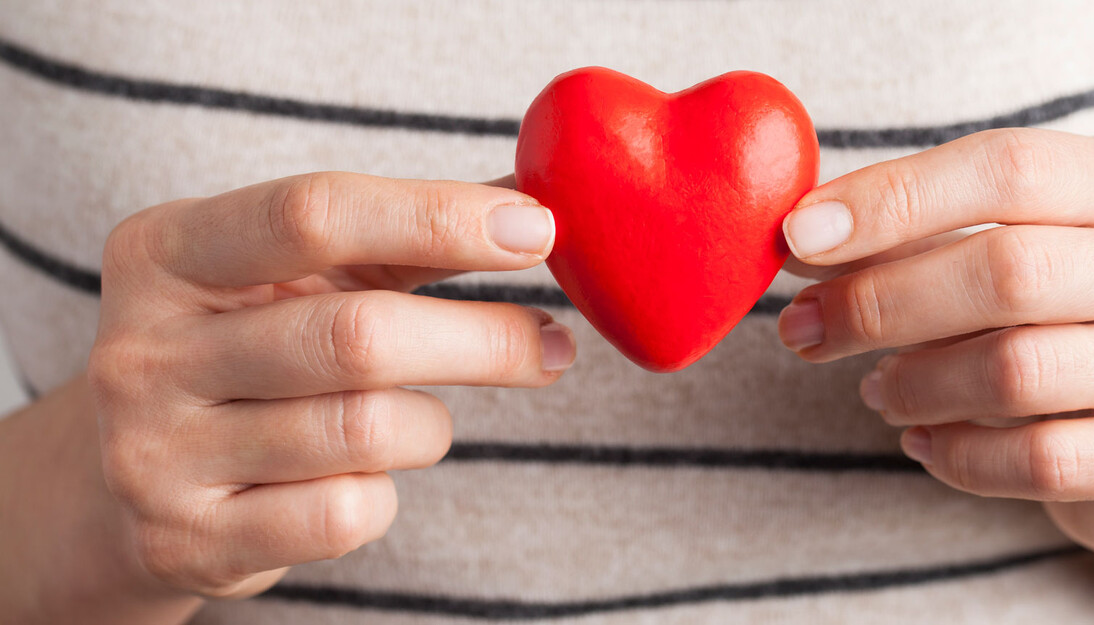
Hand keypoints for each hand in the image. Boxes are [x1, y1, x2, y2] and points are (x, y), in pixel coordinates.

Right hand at [88, 172, 574, 597]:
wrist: (136, 484)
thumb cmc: (251, 349)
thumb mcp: (305, 275)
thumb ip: (410, 234)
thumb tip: (541, 202)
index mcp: (164, 250)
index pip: (313, 213)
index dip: (439, 217)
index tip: (537, 230)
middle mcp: (144, 350)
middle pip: (357, 335)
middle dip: (482, 340)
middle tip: (556, 342)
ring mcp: (156, 454)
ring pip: (366, 431)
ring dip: (431, 425)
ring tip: (425, 418)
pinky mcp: (190, 541)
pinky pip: (346, 515)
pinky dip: (384, 496)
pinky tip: (364, 479)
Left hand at [778, 128, 1093, 556]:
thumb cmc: (1068, 335)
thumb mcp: (1010, 265)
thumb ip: (923, 241)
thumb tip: (803, 237)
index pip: (1008, 168)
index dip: (892, 199)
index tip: (797, 236)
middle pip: (1012, 269)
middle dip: (882, 302)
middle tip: (802, 331)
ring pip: (1023, 370)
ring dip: (918, 384)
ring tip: (876, 392)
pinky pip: (1049, 460)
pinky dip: (963, 456)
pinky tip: (925, 444)